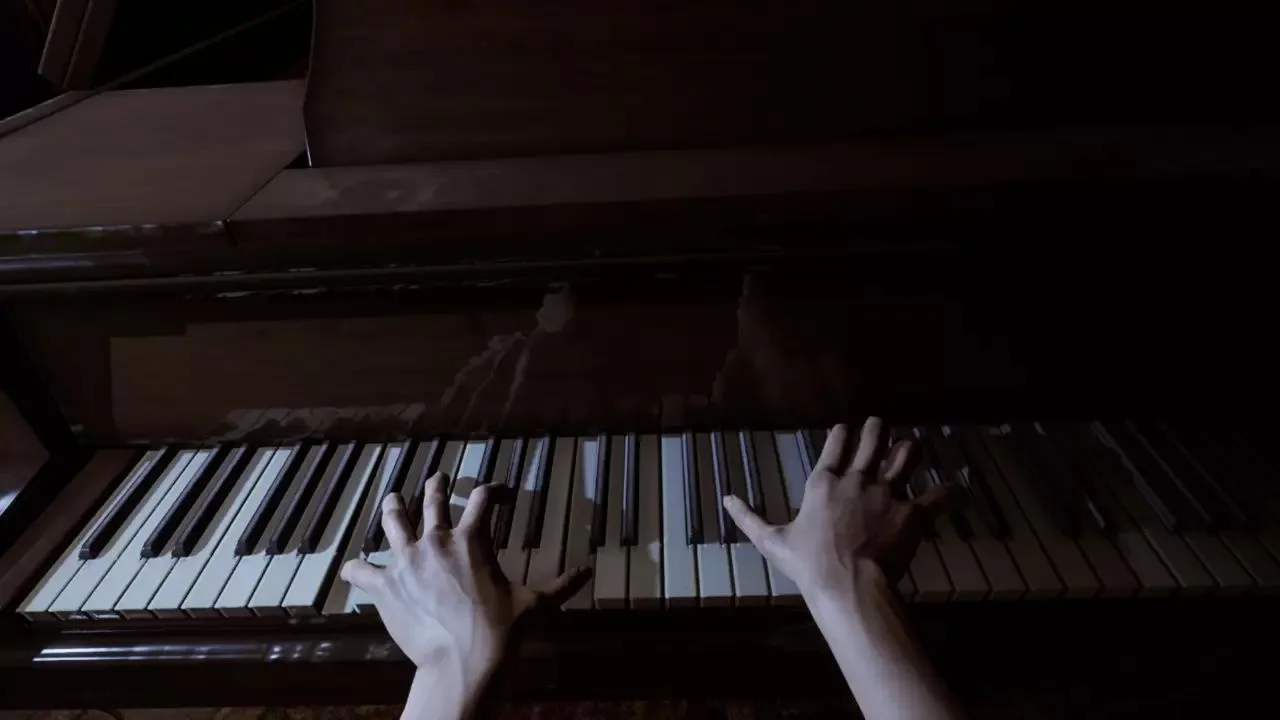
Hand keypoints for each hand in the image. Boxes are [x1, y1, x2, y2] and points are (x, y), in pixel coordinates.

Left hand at [341, 473, 588, 716]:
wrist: (461, 663)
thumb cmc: (500, 631)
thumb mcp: (535, 605)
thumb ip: (561, 585)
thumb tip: (588, 572)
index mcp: (471, 540)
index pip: (484, 499)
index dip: (494, 490)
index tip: (500, 493)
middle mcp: (435, 541)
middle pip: (432, 500)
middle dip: (436, 486)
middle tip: (437, 478)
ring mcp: (405, 561)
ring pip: (392, 522)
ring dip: (393, 508)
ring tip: (393, 500)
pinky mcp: (383, 585)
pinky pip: (361, 570)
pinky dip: (356, 568)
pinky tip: (353, 568)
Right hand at [723, 417, 952, 596]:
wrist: (847, 587)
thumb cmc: (807, 565)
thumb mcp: (772, 541)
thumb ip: (749, 517)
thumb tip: (725, 499)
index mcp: (824, 482)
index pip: (838, 440)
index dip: (844, 432)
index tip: (848, 431)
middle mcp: (857, 479)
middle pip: (876, 437)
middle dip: (880, 429)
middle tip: (881, 428)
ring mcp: (888, 494)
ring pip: (908, 454)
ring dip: (911, 451)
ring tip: (912, 450)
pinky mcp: (913, 513)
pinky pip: (940, 495)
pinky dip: (948, 494)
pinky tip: (953, 493)